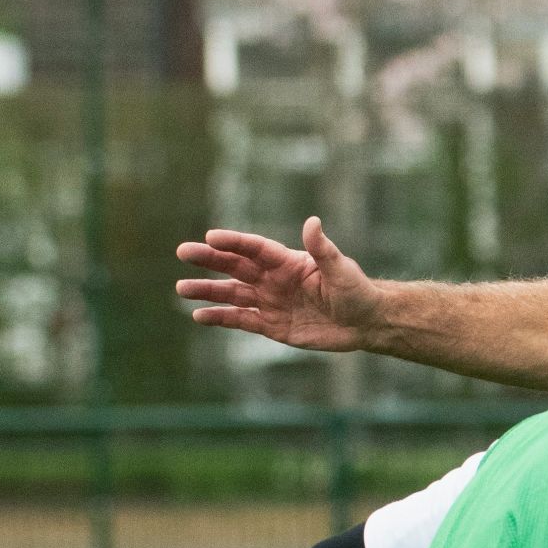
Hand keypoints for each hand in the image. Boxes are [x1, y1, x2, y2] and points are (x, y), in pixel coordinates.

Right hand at [174, 216, 381, 353]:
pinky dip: (221, 318)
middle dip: (209, 260)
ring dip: (207, 291)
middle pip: (235, 266)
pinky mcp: (272, 326)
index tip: (210, 237)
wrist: (365, 323)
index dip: (233, 242)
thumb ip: (323, 249)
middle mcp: (273, 279)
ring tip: (182, 288)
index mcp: (287, 261)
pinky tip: (199, 316)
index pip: (254, 248)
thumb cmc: (356, 291)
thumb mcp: (341, 269)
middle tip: (182, 252)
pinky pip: (241, 321)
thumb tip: (312, 222)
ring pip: (232, 294)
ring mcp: (270, 302)